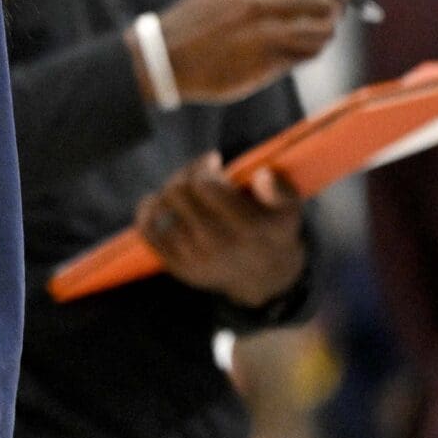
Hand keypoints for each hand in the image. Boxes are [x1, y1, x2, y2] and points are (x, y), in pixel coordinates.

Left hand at [137, 155, 305, 307]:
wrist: (264, 276)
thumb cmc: (273, 229)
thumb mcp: (290, 210)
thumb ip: (282, 191)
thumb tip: (261, 176)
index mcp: (246, 228)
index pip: (204, 185)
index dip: (204, 166)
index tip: (215, 161)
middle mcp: (217, 245)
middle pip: (178, 191)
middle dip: (187, 173)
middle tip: (200, 171)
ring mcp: (194, 258)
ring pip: (162, 205)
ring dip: (172, 188)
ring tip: (188, 186)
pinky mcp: (177, 266)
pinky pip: (148, 231)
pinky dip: (147, 210)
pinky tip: (157, 201)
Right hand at [154, 0, 358, 105]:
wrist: (165, 57)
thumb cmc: (204, 18)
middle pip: (323, 4)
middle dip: (333, 11)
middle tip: (328, 16)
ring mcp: (261, 31)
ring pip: (320, 32)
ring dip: (323, 34)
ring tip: (311, 35)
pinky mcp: (264, 60)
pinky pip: (306, 54)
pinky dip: (308, 51)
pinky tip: (295, 49)